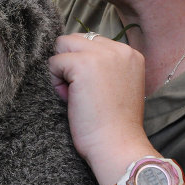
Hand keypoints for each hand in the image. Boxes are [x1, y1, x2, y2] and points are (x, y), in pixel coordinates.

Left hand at [48, 33, 151, 184]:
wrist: (117, 145)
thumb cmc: (114, 126)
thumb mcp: (118, 87)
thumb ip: (104, 68)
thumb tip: (72, 57)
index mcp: (131, 54)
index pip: (93, 42)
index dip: (84, 65)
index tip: (92, 91)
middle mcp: (119, 49)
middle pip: (75, 39)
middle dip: (70, 63)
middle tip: (79, 92)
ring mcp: (101, 55)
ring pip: (63, 45)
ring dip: (61, 69)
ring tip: (73, 95)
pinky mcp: (82, 65)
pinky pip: (54, 62)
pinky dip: (55, 81)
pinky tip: (69, 99)